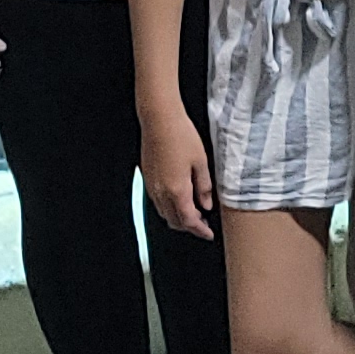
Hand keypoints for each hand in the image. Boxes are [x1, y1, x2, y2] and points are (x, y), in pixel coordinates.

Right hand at [141, 106, 216, 238]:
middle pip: (174, 221)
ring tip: (193, 212)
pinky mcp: (147, 178)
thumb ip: (204, 187)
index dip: (199, 230)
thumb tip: (206, 204)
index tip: (208, 233)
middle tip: (203, 224)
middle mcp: (161, 192)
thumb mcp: (201, 162)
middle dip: (189, 227)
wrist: (159, 119)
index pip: (189, 221)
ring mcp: (151, 186)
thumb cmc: (180, 135)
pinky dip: (169, 207)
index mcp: (177, 190)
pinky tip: (179, 198)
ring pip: (164, 213)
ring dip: (178, 217)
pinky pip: (157, 202)